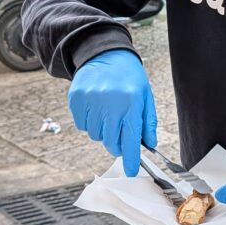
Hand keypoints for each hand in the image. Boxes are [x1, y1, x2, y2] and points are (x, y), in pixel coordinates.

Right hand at [68, 49, 156, 176]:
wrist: (105, 53)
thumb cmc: (129, 77)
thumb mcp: (145, 96)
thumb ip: (147, 121)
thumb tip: (149, 144)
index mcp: (131, 102)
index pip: (131, 139)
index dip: (131, 159)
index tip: (131, 171)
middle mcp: (110, 102)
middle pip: (111, 141)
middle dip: (117, 145)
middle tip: (120, 135)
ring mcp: (91, 101)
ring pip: (96, 135)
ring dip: (103, 131)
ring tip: (108, 113)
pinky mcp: (76, 99)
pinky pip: (82, 125)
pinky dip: (90, 122)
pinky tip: (96, 108)